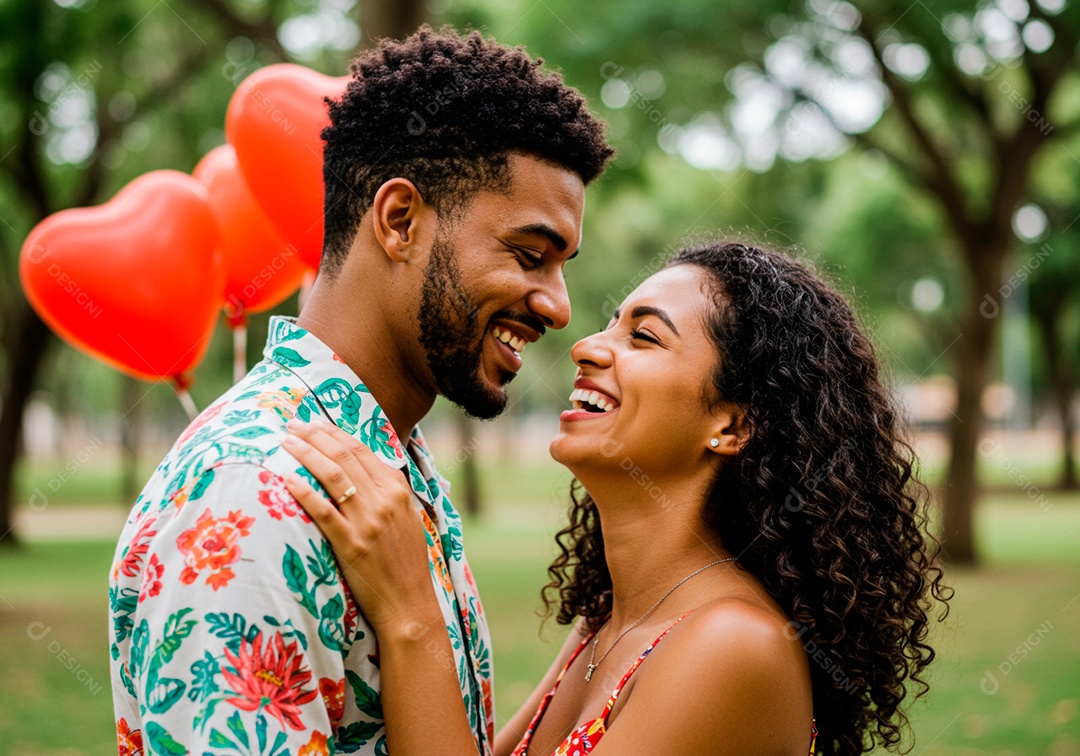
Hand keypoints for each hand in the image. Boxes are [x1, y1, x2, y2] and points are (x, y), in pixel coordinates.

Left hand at [281, 416, 436, 631]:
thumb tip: (365, 470)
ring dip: (307, 453)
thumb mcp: (407, 519)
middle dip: (315, 435)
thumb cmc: (406, 563)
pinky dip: (304, 491)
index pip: (362, 450)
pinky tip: (287, 479)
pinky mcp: (351, 544)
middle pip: (344, 456)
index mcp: (398, 490)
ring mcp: (367, 521)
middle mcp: (384, 500)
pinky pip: (323, 511)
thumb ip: (389, 493)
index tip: (315, 422)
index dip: (335, 433)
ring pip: (332, 475)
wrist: (409, 604)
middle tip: (293, 423)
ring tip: (286, 441)